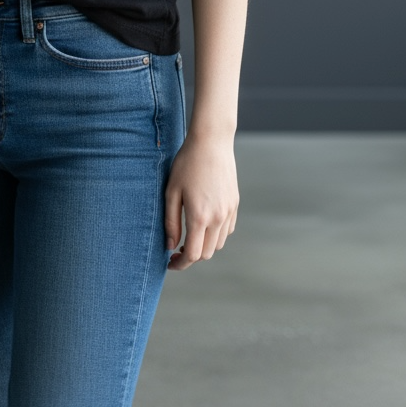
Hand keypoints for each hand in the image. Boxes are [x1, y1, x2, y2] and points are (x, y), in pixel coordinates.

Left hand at [164, 134, 238, 270]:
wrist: (212, 142)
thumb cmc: (187, 164)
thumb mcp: (172, 191)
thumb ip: (171, 222)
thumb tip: (171, 246)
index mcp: (199, 217)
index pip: (192, 255)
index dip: (180, 264)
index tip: (170, 263)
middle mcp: (218, 218)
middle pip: (206, 253)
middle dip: (191, 256)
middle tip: (176, 249)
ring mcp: (229, 211)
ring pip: (218, 243)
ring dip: (204, 245)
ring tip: (190, 235)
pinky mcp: (235, 204)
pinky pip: (227, 229)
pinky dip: (215, 234)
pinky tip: (204, 222)